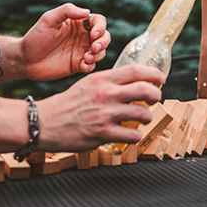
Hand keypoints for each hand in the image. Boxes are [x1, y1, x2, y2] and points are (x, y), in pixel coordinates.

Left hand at [16, 4, 110, 79]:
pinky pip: (92, 65)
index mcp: (78, 23)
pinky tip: (83, 65)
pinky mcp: (78, 64)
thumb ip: (67, 11)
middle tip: (94, 47)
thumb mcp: (48, 19)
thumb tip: (87, 11)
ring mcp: (81, 51)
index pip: (98, 21)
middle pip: (104, 36)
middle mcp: (82, 36)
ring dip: (98, 54)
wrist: (25, 59)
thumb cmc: (35, 37)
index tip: (94, 34)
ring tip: (86, 57)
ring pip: (101, 52)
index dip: (100, 27)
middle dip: (103, 42)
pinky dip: (91, 65)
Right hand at [36, 65, 164, 150]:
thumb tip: (132, 83)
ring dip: (147, 117)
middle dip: (156, 95)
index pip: (136, 70)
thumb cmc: (68, 104)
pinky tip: (130, 134)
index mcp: (102, 79)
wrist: (46, 123)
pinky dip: (135, 135)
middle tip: (155, 99)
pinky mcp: (103, 133)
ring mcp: (106, 114)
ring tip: (142, 118)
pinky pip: (132, 135)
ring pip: (143, 114)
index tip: (161, 79)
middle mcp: (106, 94)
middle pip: (146, 90)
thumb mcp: (88, 83)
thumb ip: (109, 82)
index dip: (154, 74)